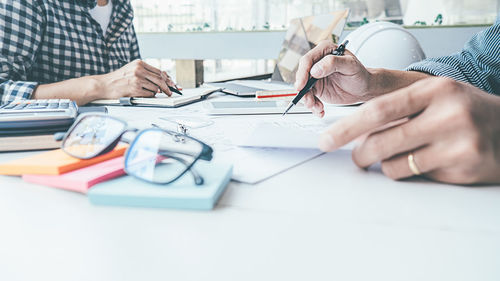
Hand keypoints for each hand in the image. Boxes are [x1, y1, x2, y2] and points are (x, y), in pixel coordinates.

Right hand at [98, 59, 175, 98]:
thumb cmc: (118, 79)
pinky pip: (149, 94)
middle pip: (160, 79)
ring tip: (151, 93)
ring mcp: (137, 79)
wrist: (104, 85)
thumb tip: (162, 79)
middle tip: (170, 92)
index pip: (159, 71)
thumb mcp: (132, 69)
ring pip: (156, 87)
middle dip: (168, 87)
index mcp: (139, 63)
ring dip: (156, 92)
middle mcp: (139, 69)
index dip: (168, 79)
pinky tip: (144, 94)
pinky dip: (150, 96)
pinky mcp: (135, 88)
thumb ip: (145, 72)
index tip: (173, 84)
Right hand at [295, 40, 374, 116]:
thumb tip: (315, 69)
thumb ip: (333, 63)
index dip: (302, 73)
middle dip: (303, 90)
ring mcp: (315, 77)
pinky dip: (313, 106)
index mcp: (324, 51)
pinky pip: (309, 98)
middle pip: (302, 75)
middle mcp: (317, 63)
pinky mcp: (317, 89)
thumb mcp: (350, 65)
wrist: (364, 88)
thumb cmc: (360, 74)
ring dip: (308, 100)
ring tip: (317, 107)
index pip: (307, 60)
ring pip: (303, 89)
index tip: (301, 85)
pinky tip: (320, 110)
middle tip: (309, 100)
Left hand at [319, 77, 499, 184]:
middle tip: (354, 158)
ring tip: (398, 156)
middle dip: (358, 153)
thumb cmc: (467, 111)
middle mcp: (448, 115)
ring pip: (394, 165)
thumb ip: (401, 110)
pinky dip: (411, 173)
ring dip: (385, 165)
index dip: (347, 127)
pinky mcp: (463, 170)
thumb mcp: (437, 98)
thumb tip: (356, 132)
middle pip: (381, 140)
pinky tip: (427, 162)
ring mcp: (458, 145)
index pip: (379, 110)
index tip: (326, 139)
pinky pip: (417, 177)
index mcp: (436, 90)